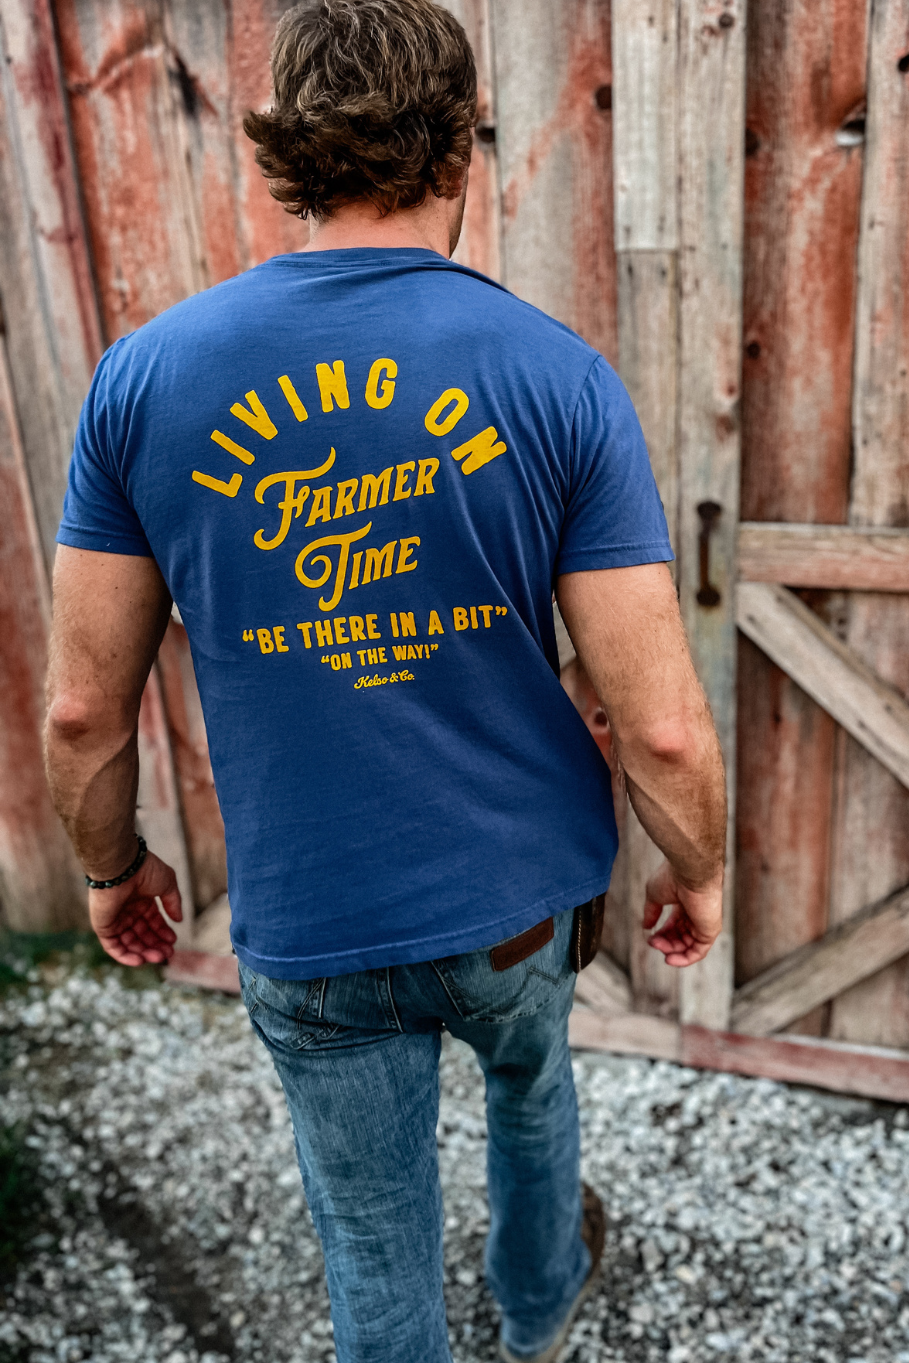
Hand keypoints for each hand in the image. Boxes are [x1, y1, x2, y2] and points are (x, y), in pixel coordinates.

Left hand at [88, 851, 182, 965]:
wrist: (121, 866)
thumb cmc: (144, 870)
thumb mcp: (168, 884)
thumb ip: (173, 903)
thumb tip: (179, 920)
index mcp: (141, 900)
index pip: (153, 922)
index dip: (163, 932)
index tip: (173, 941)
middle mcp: (128, 911)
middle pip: (142, 935)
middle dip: (155, 945)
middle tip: (168, 954)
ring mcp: (115, 919)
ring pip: (129, 943)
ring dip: (143, 952)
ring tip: (158, 957)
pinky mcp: (103, 926)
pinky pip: (113, 946)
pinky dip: (125, 956)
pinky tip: (140, 960)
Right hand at [643, 859, 722, 966]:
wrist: (689, 871)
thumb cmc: (672, 877)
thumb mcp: (654, 896)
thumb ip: (651, 912)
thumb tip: (646, 927)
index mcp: (685, 904)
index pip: (674, 925)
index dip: (662, 934)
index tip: (650, 937)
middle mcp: (696, 914)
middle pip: (680, 937)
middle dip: (665, 943)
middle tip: (653, 943)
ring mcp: (704, 923)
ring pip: (687, 946)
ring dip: (671, 951)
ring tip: (659, 947)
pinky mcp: (710, 931)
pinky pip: (698, 952)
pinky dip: (684, 959)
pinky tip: (670, 959)